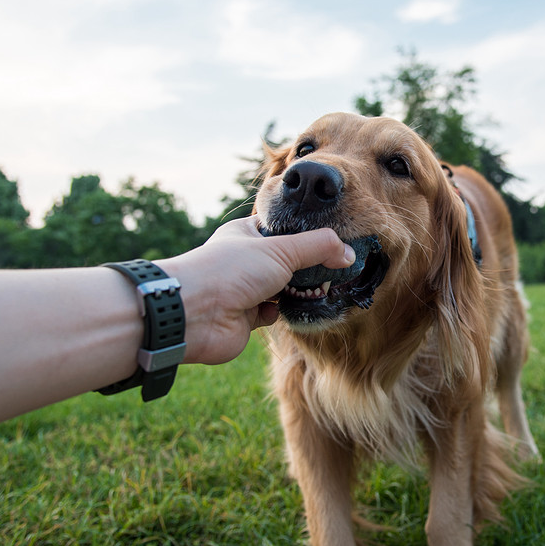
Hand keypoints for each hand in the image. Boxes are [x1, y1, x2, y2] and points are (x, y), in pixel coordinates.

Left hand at [159, 217, 353, 363]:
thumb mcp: (281, 250)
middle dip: (307, 267)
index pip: (283, 228)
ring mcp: (245, 289)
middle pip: (286, 260)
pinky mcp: (246, 317)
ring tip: (320, 290)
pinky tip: (289, 309)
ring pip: (282, 288)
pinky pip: (274, 313)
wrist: (195, 314)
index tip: (333, 240)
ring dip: (299, 291)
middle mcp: (245, 260)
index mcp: (247, 234)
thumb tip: (348, 254)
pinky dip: (284, 312)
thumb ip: (319, 248)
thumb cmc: (230, 270)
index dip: (307, 232)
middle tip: (333, 269)